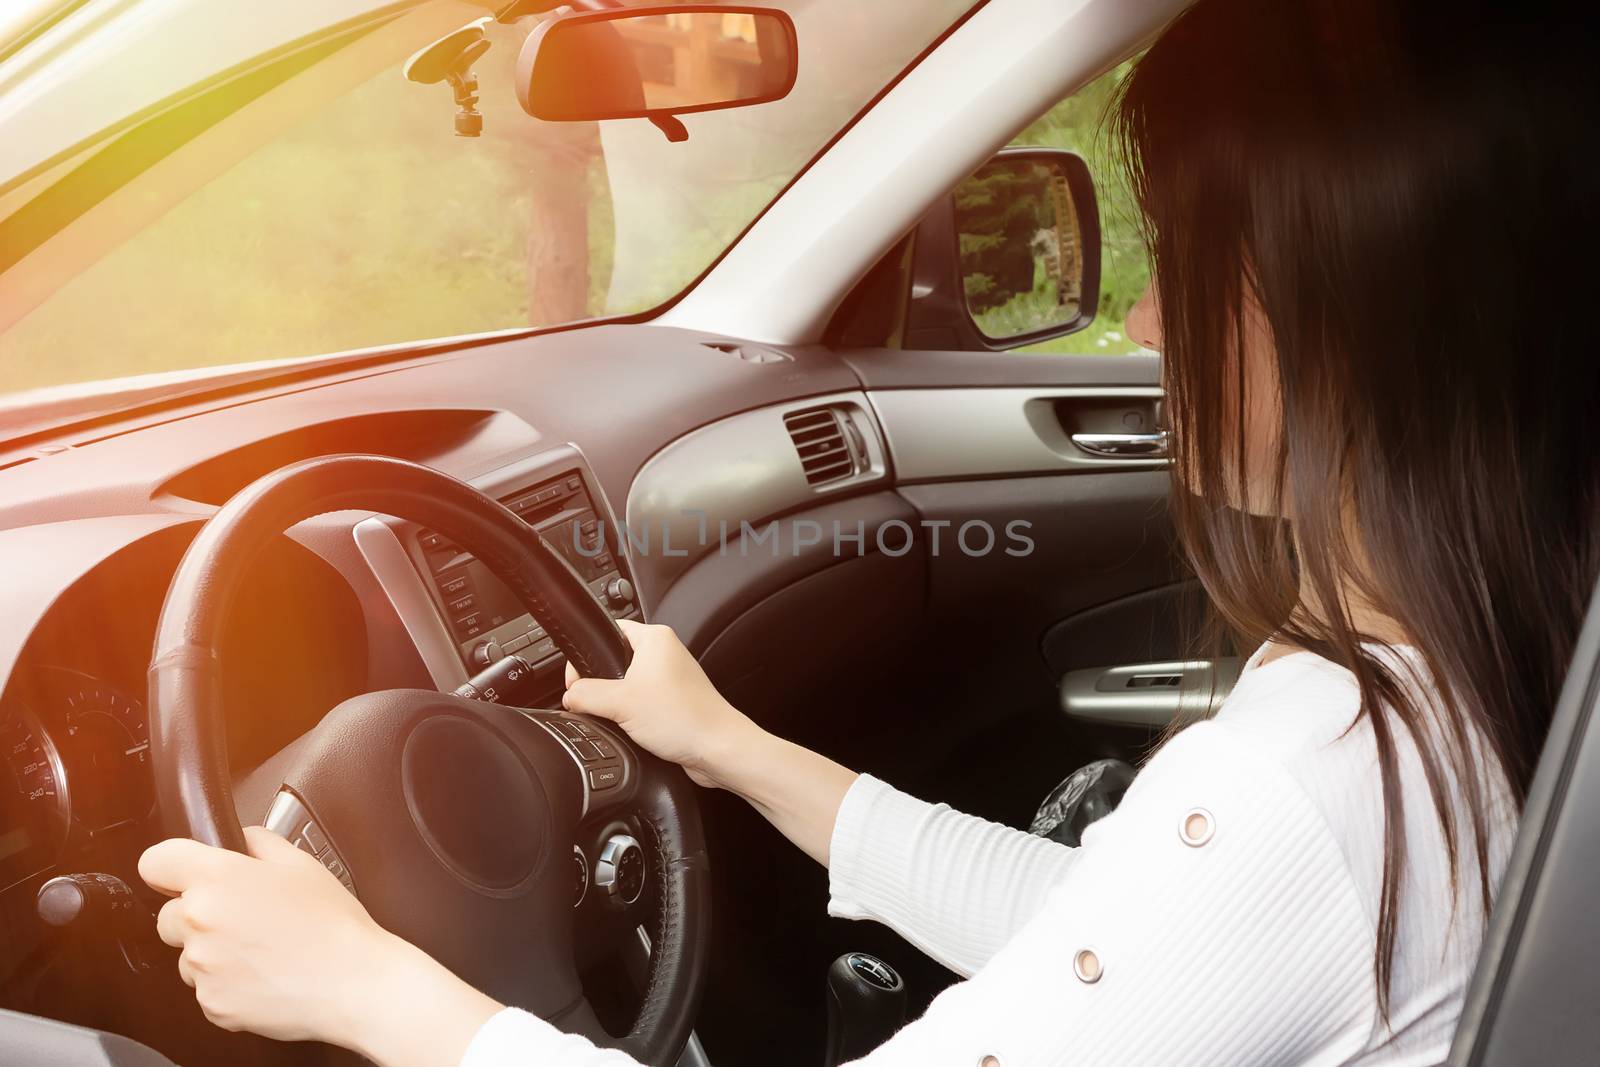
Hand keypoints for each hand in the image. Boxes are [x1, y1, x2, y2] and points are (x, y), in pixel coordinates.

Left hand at [139, 828, 500, 1063]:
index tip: (181, 874)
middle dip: (197, 914)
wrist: (353, 982)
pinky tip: (263, 973)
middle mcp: (200, 922)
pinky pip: (206, 987)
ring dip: (211, 951)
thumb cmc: (332, 925)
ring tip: (260, 949)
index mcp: (218, 879)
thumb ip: (260, 842)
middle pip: (169, 915)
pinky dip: (226, 982)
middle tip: (243, 917)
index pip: (156, 861)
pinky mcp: (211, 1004)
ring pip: (188, 955)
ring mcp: (202, 967)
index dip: (170, 866)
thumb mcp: (301, 864)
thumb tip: (242, 840)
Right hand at [562, 619, 759, 788]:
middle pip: (615, 660)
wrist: (717, 749)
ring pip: (626, 685)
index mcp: (655, 638)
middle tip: (597, 702)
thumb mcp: (621, 703)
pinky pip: (640, 703)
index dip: (587, 655)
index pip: (608, 631)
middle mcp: (664, 653)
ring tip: (620, 718)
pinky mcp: (673, 701)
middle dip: (601, 683)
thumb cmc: (685, 719)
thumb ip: (586, 695)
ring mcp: (670, 678)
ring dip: (617, 702)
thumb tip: (569, 695)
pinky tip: (633, 728)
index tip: (576, 679)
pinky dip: (632, 715)